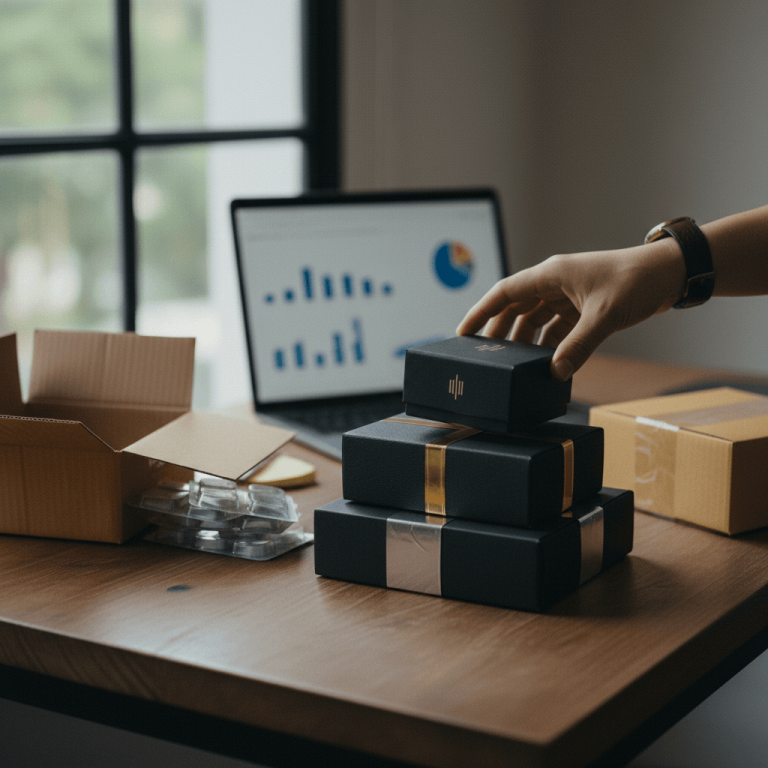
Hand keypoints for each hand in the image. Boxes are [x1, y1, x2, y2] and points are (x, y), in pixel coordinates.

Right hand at [456, 239, 686, 380]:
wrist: (669, 274)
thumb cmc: (636, 281)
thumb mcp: (604, 316)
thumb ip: (578, 346)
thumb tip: (556, 373)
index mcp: (551, 274)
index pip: (504, 293)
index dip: (481, 312)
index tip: (463, 333)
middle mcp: (554, 282)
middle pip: (515, 308)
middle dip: (499, 332)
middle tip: (484, 357)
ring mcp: (568, 294)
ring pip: (534, 318)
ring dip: (523, 339)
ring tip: (512, 364)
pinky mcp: (582, 306)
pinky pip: (555, 326)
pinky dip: (548, 343)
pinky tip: (544, 361)